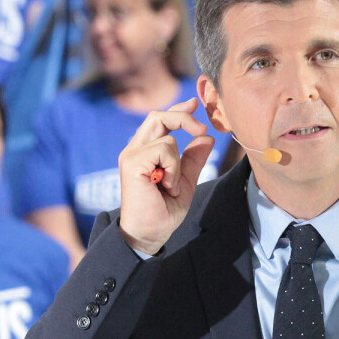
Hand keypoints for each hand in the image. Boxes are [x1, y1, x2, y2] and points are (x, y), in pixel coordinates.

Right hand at [118, 97, 215, 254]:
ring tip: (171, 186)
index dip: (178, 110)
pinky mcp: (132, 162)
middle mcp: (135, 149)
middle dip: (183, 117)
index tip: (194, 105)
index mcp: (145, 151)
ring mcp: (132, 155)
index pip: (160, 120)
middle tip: (201, 129)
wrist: (149, 234)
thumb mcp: (185, 181)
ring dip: (178, 163)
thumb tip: (207, 137)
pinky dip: (172, 168)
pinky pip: (164, 149)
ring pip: (167, 136)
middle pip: (158, 116)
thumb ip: (193, 159)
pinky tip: (166, 186)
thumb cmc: (163, 211)